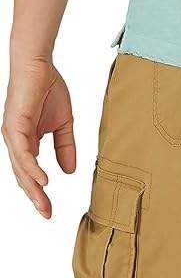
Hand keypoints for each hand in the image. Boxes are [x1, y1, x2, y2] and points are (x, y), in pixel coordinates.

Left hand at [2, 58, 75, 218]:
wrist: (38, 63)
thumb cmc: (48, 87)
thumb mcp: (63, 125)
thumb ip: (65, 148)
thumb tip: (69, 172)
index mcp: (25, 142)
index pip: (30, 174)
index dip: (40, 193)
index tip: (50, 211)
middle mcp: (16, 141)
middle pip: (23, 176)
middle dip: (36, 197)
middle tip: (46, 215)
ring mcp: (13, 134)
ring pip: (21, 169)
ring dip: (33, 188)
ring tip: (43, 204)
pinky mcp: (14, 125)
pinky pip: (23, 153)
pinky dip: (32, 169)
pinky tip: (43, 181)